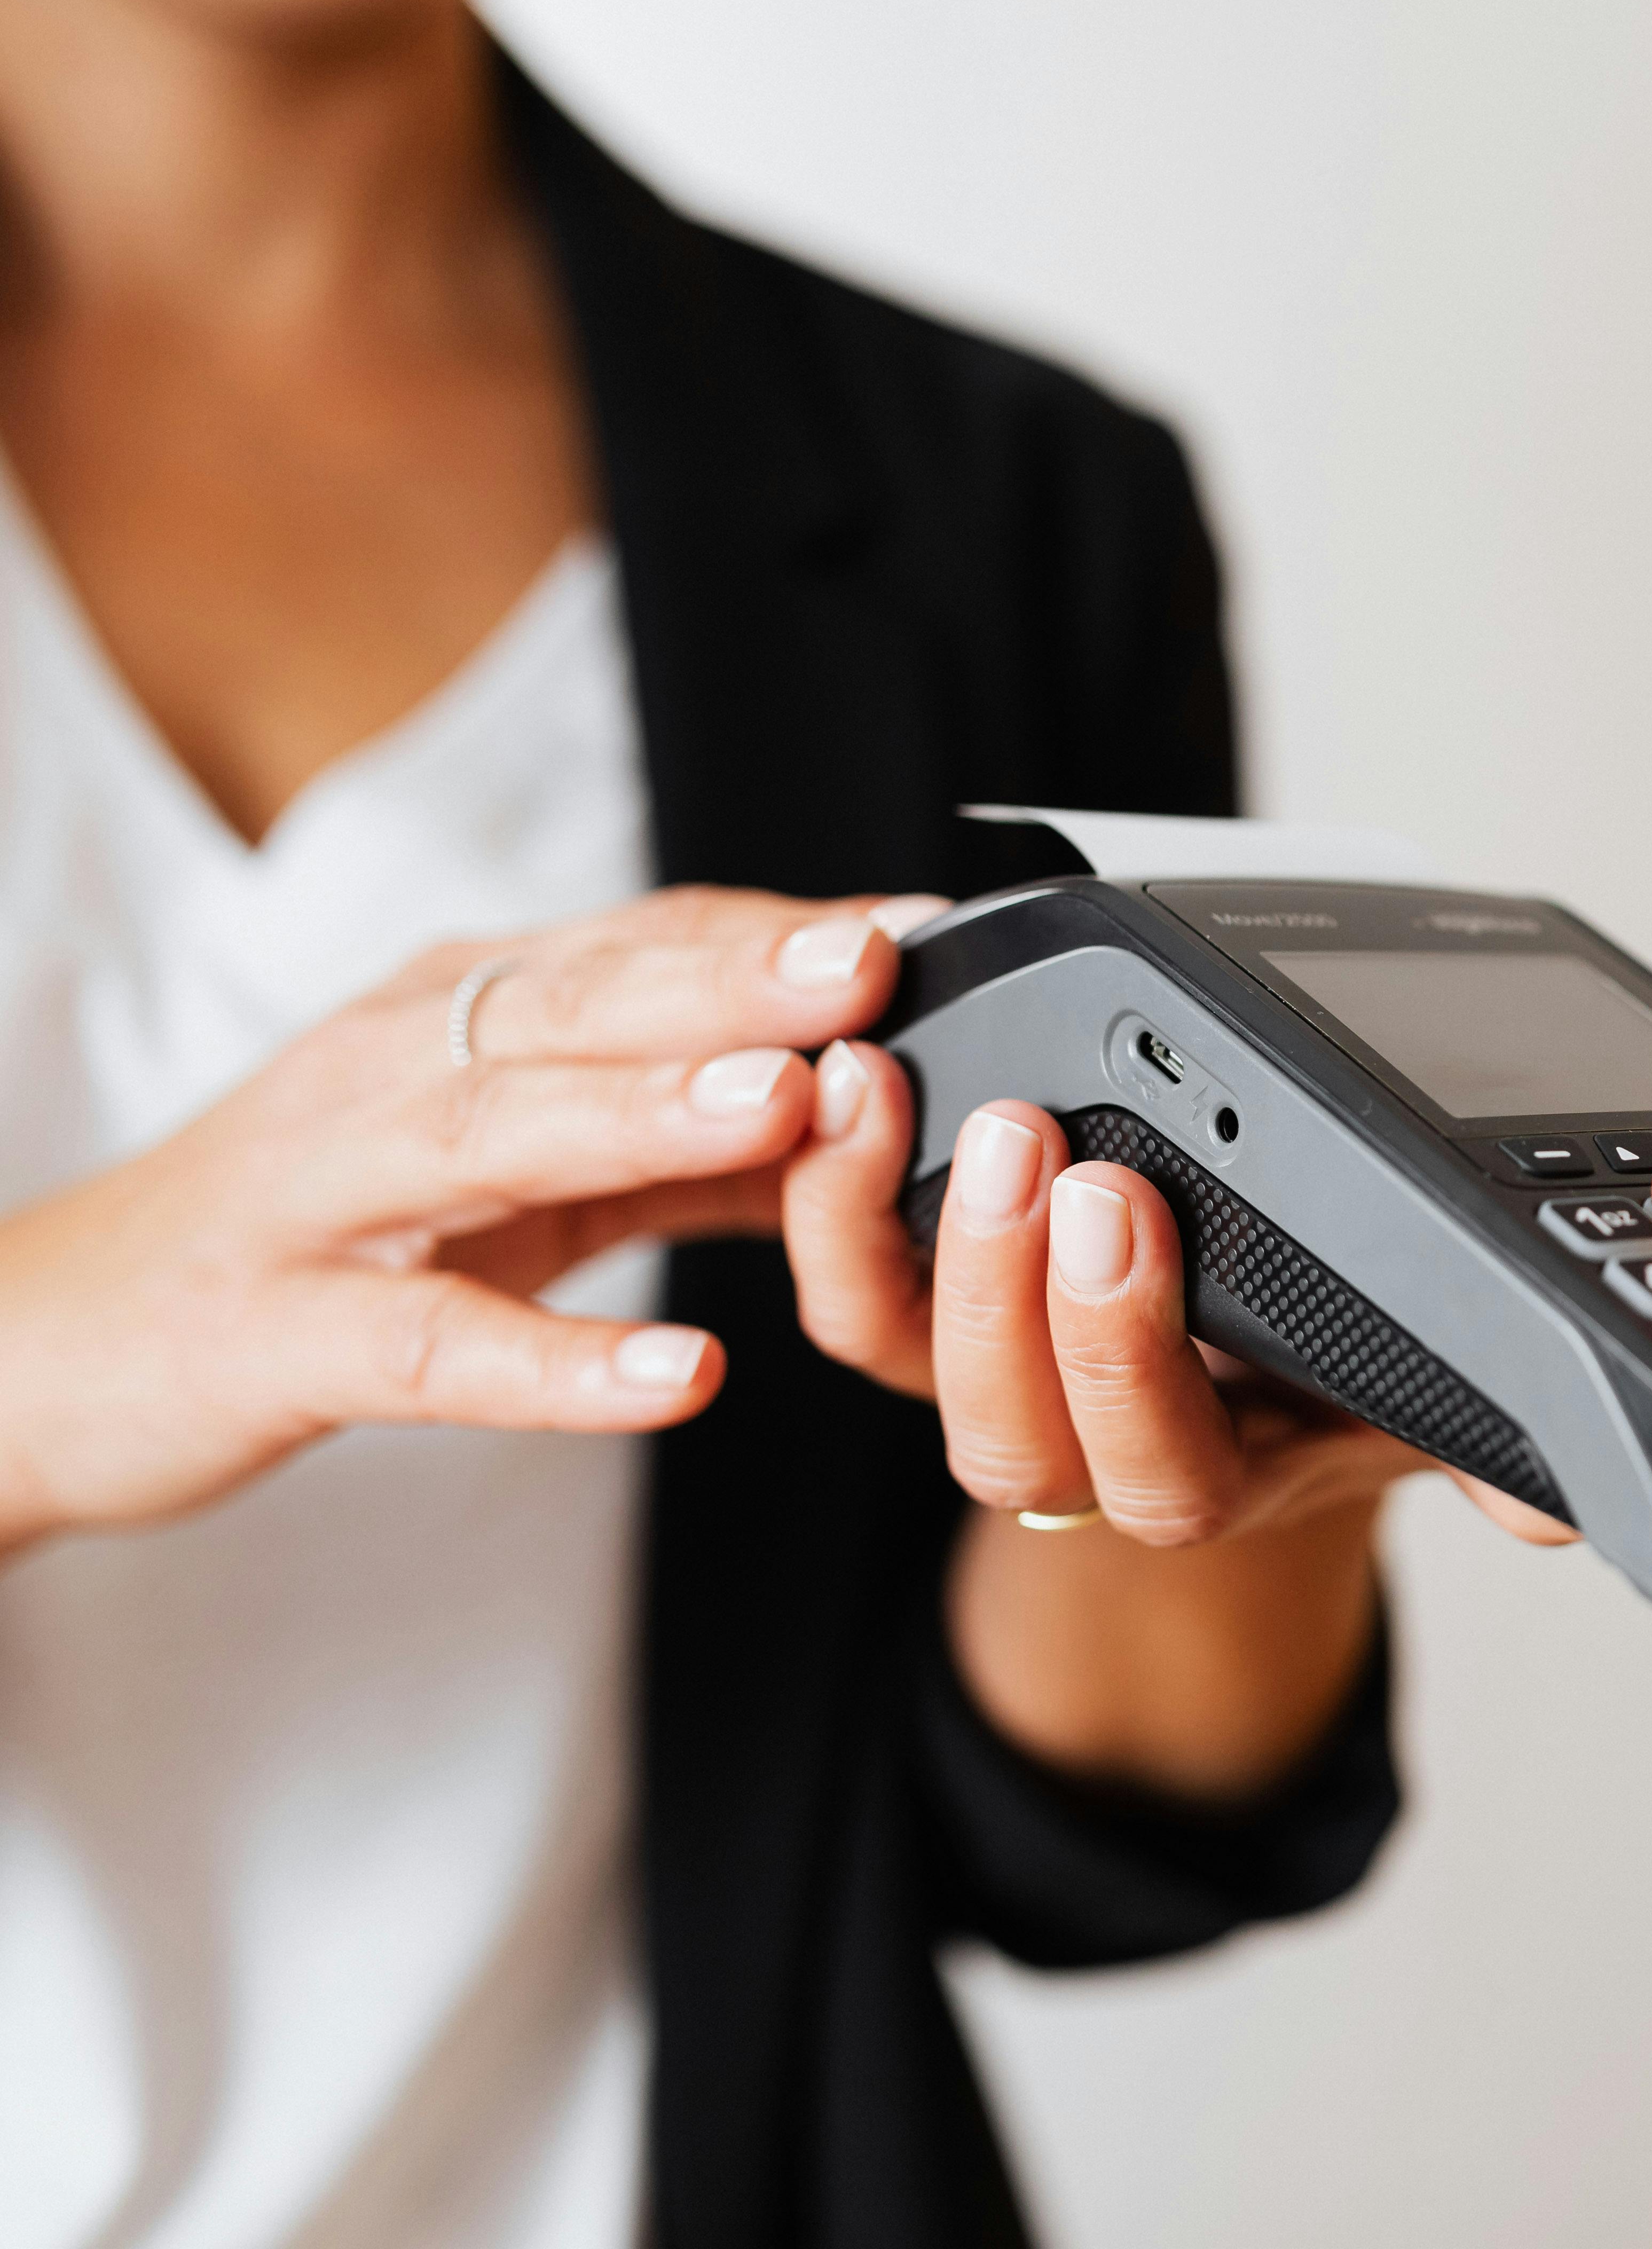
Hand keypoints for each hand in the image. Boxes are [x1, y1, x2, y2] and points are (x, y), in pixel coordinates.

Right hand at [0, 888, 914, 1551]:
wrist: (50, 1345)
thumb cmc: (311, 1236)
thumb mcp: (503, 1168)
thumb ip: (666, 1136)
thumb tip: (851, 1102)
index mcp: (450, 1018)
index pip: (634, 946)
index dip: (777, 933)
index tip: (919, 923)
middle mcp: (391, 1072)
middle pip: (578, 1005)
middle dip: (732, 977)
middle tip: (873, 962)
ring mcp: (328, 1197)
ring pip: (501, 1131)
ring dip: (650, 1113)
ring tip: (790, 1105)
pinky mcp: (283, 1332)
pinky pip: (435, 1344)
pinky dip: (561, 1362)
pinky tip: (680, 1373)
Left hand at [782, 986, 1651, 1543]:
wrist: (1302, 1334)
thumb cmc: (1391, 1305)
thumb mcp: (1491, 1292)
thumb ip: (1570, 1297)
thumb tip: (1637, 1341)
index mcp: (1243, 1459)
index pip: (1164, 1465)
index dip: (1122, 1356)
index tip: (1134, 1209)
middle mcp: (1113, 1443)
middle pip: (1017, 1436)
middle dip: (1016, 1294)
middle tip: (1046, 1144)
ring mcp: (1012, 1375)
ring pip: (911, 1365)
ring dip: (901, 1234)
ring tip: (916, 1094)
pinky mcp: (935, 1305)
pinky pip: (850, 1286)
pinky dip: (832, 1193)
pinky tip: (844, 1079)